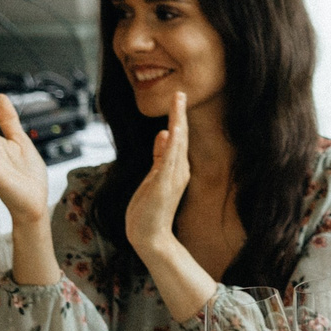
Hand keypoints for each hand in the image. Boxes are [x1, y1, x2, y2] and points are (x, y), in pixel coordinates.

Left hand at [124, 91, 193, 263]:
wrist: (150, 236)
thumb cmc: (149, 209)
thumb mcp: (153, 177)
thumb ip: (159, 156)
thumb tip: (163, 134)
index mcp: (175, 168)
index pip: (177, 139)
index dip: (177, 118)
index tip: (178, 99)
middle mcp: (178, 171)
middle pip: (180, 137)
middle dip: (179, 115)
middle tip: (180, 93)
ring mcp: (172, 178)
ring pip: (177, 146)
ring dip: (177, 124)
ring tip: (178, 104)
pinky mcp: (163, 185)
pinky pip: (168, 161)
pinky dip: (171, 145)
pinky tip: (171, 132)